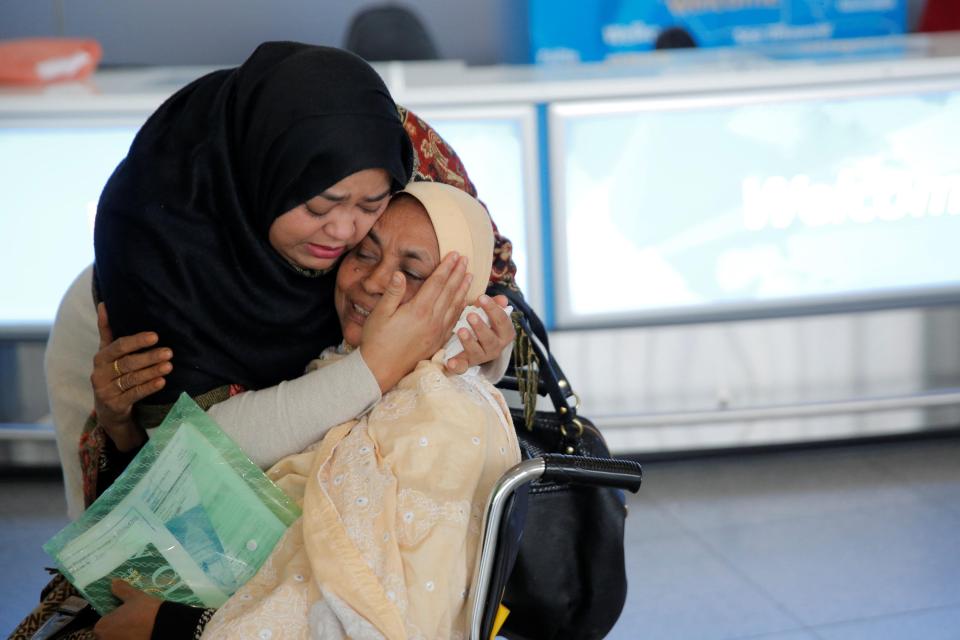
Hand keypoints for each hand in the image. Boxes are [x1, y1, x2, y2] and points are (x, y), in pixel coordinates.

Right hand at [91, 303, 171, 450]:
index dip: (136, 341)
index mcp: (100, 358)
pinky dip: (148, 387)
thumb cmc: (112, 376)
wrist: (108, 410)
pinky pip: (134, 394)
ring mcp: (105, 391)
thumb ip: (107, 331)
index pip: (119, 346)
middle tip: (169, 352)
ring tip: (169, 366)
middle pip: (127, 363)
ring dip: (152, 371)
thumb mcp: (108, 355)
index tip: (156, 336)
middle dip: (149, 357)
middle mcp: (99, 374)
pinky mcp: (114, 405)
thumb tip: (103, 304)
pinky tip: (162, 381)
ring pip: (132, 378)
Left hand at [93, 580, 161, 639]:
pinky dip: (132, 637)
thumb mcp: (134, 596)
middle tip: (130, 620)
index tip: (122, 614)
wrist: (163, 626)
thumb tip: (113, 581)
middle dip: (115, 628)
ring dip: (123, 633)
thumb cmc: (145, 611)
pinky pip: (127, 639)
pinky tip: (141, 633)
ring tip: (137, 627)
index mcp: (102, 626)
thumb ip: (121, 589)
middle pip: (107, 633)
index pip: (101, 623)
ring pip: (117, 637)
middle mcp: (105, 639)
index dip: (111, 618)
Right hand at [360, 252, 469, 390]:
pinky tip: (463, 302)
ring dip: (463, 289)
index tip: (454, 255)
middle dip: (458, 274)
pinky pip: (453, 321)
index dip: (446, 267)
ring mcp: (437, 332)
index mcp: (418, 310)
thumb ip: (392, 293)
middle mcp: (432, 320)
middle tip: (466, 259)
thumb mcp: (379, 314)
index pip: (437, 283)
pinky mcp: (438, 342)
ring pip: (455, 306)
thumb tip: (399, 273)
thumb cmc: (376, 341)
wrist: (381, 370)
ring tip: (470, 276)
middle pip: (449, 292)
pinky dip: (460, 308)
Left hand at [444, 293, 515, 373]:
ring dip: (469, 341)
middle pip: (490, 339)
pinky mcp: (466, 364)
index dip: (493, 309)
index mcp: (504, 334)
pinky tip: (450, 361)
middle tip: (471, 315)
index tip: (482, 297)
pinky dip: (456, 366)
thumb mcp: (486, 313)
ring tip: (461, 330)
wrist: (474, 346)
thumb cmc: (482, 324)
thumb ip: (493, 305)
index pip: (502, 321)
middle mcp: (495, 348)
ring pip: (477, 352)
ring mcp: (480, 357)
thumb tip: (502, 299)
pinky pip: (462, 368)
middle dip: (481, 327)